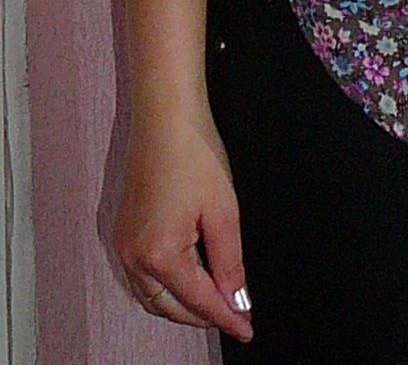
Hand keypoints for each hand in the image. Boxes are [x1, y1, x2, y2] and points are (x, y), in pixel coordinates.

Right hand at [115, 108, 253, 340]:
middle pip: (170, 306)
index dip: (227, 318)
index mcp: (159, 255)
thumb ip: (230, 263)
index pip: (199, 301)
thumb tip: (236, 299)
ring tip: (215, 301)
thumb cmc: (195, 154)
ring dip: (182, 304)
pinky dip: (165, 285)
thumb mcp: (224, 212)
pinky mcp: (122, 231)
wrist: (166, 116)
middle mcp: (133, 257)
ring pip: (153, 296)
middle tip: (235, 316)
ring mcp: (123, 245)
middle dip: (202, 315)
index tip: (247, 329)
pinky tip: (188, 277)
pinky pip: (142, 276)